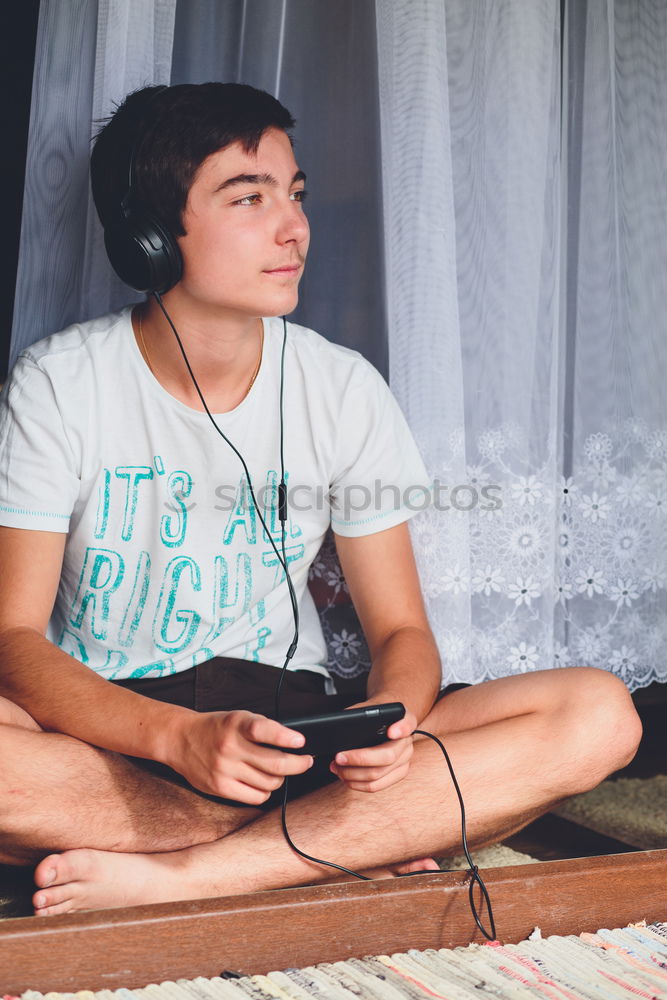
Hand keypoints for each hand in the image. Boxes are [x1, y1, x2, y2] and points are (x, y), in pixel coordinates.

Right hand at [169, 709, 313, 804]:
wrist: (181, 739)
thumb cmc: (216, 728)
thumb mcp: (238, 718)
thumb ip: (261, 728)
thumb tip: (293, 744)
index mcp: (236, 725)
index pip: (263, 730)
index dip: (285, 737)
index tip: (300, 742)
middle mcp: (230, 747)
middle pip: (274, 763)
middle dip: (298, 764)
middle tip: (306, 761)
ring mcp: (224, 769)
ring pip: (269, 783)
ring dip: (280, 778)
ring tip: (278, 771)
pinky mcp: (220, 788)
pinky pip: (255, 797)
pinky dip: (265, 791)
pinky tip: (263, 782)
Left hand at [328, 702, 416, 791]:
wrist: (390, 723)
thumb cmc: (377, 715)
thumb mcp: (371, 707)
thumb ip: (361, 712)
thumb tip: (341, 722)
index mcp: (404, 721)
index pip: (407, 724)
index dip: (401, 729)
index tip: (391, 732)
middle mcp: (407, 743)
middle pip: (387, 756)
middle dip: (359, 759)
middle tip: (339, 757)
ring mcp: (404, 761)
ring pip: (379, 775)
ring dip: (352, 774)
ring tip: (337, 767)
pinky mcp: (397, 775)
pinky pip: (377, 786)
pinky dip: (357, 783)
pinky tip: (345, 776)